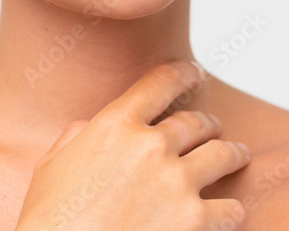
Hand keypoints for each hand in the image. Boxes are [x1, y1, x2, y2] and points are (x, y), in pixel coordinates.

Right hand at [14, 59, 250, 229]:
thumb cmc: (50, 221)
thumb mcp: (52, 166)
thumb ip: (78, 136)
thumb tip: (90, 127)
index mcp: (115, 126)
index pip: (161, 82)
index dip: (184, 73)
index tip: (195, 73)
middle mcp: (151, 146)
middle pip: (196, 122)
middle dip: (207, 124)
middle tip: (213, 127)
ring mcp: (176, 183)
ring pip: (223, 155)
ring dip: (232, 154)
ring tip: (237, 156)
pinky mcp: (194, 221)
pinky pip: (231, 209)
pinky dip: (231, 211)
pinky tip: (230, 211)